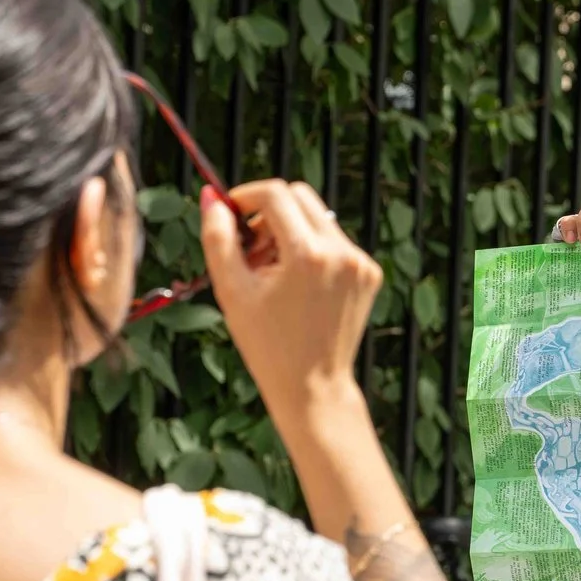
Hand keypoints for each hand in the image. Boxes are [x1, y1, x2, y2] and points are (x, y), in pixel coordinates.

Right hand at [201, 179, 380, 418]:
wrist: (312, 386)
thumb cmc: (267, 345)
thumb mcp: (231, 291)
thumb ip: (217, 238)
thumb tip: (211, 198)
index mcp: (308, 255)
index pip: (275, 194)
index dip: (246, 196)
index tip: (230, 213)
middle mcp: (342, 252)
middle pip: (300, 196)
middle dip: (268, 212)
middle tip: (249, 247)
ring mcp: (360, 262)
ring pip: (318, 217)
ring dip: (290, 231)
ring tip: (270, 271)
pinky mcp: (369, 273)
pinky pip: (335, 241)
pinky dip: (312, 250)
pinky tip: (296, 284)